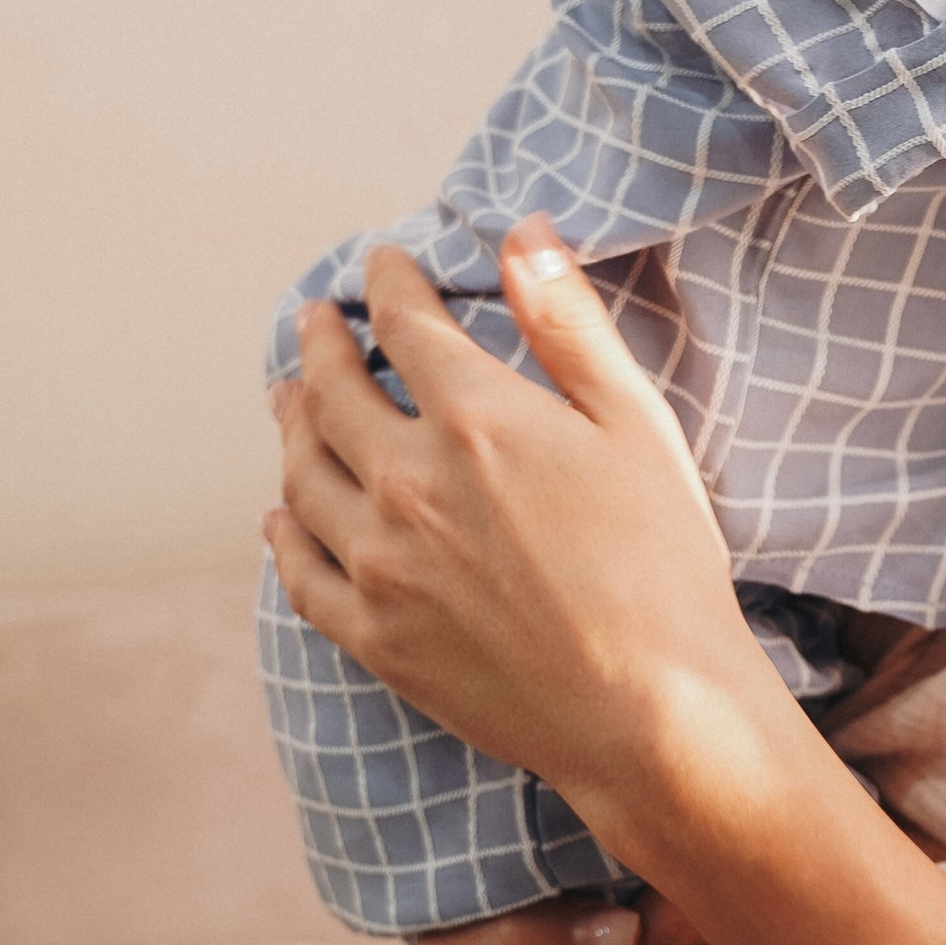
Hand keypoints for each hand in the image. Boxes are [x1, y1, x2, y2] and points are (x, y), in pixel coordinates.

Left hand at [265, 219, 774, 861]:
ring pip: (302, 476)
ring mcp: (381, 565)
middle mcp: (408, 483)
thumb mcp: (636, 423)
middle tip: (314, 321)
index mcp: (476, 418)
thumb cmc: (663, 561)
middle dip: (320, 344)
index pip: (404, 323)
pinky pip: (301, 573)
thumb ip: (569, 324)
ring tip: (288, 402)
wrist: (652, 709)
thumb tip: (521, 234)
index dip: (387, 283)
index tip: (380, 264)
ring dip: (291, 427)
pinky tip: (282, 516)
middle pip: (332, 393)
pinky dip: (284, 534)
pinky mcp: (375, 638)